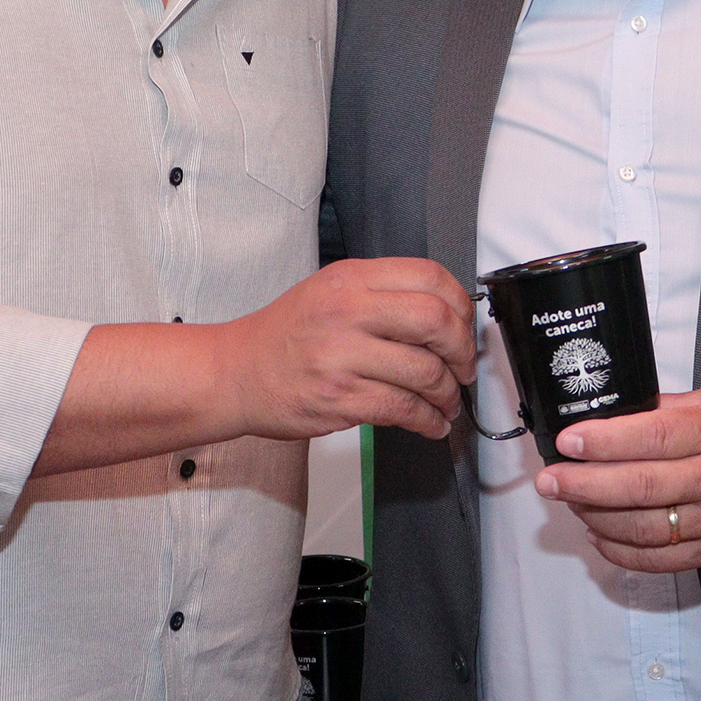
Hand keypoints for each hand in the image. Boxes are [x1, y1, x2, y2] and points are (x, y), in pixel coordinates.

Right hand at [218, 258, 476, 441]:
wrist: (235, 372)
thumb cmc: (285, 335)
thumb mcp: (331, 290)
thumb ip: (382, 293)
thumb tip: (444, 315)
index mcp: (352, 279)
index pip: (429, 277)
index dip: (461, 305)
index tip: (465, 327)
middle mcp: (348, 310)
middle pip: (436, 321)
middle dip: (463, 351)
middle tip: (464, 368)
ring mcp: (343, 355)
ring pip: (424, 371)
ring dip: (448, 393)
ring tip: (447, 402)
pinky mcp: (339, 398)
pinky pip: (402, 409)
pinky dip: (428, 420)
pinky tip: (431, 423)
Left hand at [534, 388, 700, 572]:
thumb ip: (666, 410)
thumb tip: (610, 415)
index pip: (653, 437)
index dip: (606, 441)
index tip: (569, 440)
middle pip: (640, 486)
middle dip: (585, 483)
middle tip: (550, 479)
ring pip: (644, 527)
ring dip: (596, 517)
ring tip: (569, 501)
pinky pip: (659, 560)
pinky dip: (620, 551)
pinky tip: (597, 533)